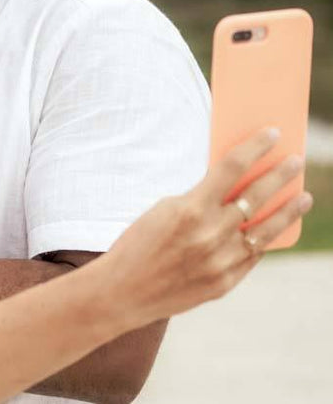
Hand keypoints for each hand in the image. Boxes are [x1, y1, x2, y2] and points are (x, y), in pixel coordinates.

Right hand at [101, 128, 311, 325]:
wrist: (122, 291)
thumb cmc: (137, 244)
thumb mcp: (162, 210)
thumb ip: (198, 199)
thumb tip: (232, 186)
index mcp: (189, 208)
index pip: (231, 168)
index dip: (254, 147)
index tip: (272, 133)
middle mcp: (210, 234)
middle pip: (255, 196)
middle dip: (280, 174)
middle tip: (296, 160)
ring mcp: (220, 261)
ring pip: (265, 230)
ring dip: (288, 210)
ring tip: (304, 197)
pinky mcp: (224, 283)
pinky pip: (252, 256)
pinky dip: (263, 240)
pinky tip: (273, 230)